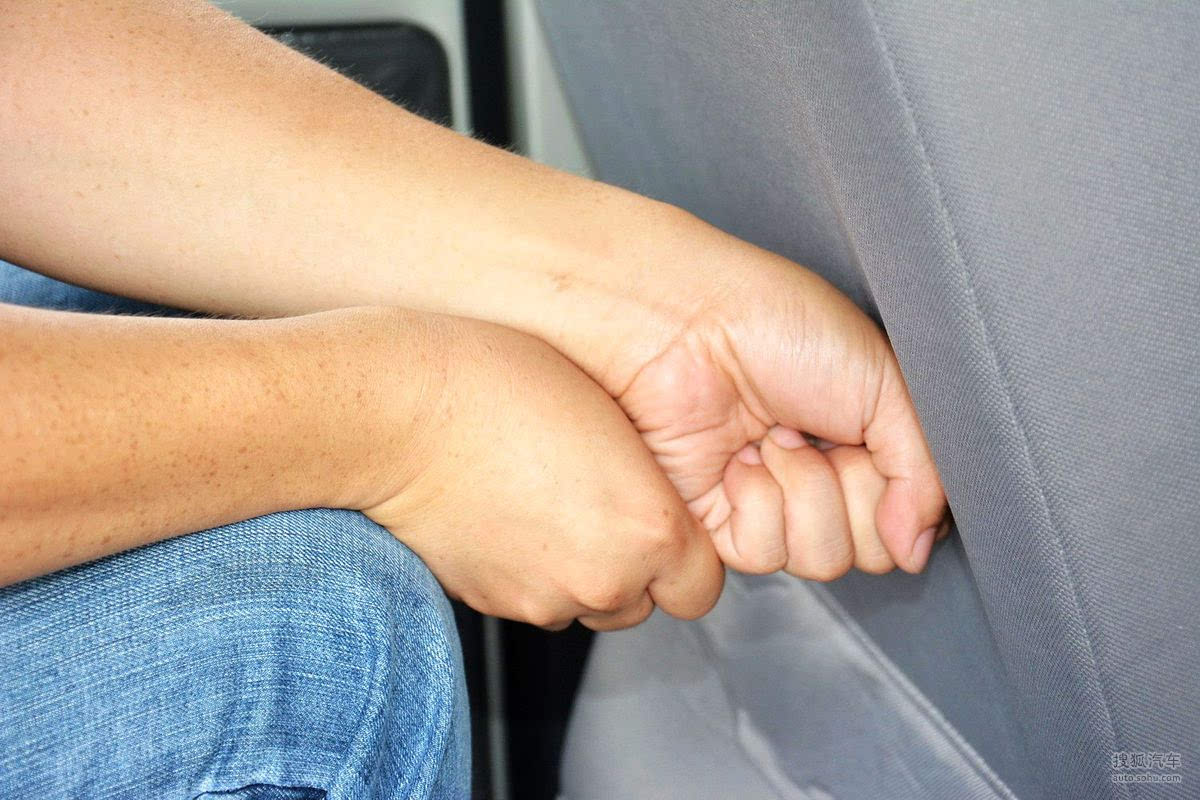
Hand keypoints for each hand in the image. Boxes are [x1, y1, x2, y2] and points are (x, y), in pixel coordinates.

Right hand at [354, 310, 723, 630]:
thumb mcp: (608, 414)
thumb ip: (646, 479)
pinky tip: (507, 516)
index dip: (684, 556)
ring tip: (546, 504)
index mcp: (649, 528)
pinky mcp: (491, 606)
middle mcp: (603, 578)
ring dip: (580, 572)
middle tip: (598, 505)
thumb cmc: (497, 387)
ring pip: (587, 604)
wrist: (398, 416)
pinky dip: (529, 572)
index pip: (701, 586)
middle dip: (633, 565)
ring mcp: (543, 600)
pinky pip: (534, 601)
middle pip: (645, 601)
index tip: (663, 526)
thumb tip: (647, 503)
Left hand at [589, 212, 948, 578]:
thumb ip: (925, 474)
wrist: (690, 322)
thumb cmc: (780, 325)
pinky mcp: (717, 523)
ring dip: (804, 490)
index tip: (874, 443)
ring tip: (775, 436)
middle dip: (854, 490)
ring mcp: (769, 504)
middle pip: (874, 551)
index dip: (903, 493)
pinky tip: (739, 459)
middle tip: (819, 434)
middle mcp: (821, 481)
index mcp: (866, 444)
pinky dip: (757, 503)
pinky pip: (763, 556)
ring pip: (822, 559)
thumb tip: (917, 550)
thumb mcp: (887, 384)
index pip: (912, 520)